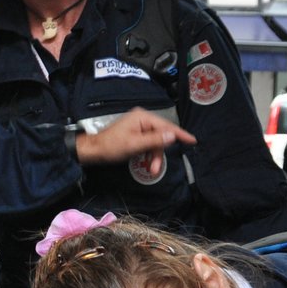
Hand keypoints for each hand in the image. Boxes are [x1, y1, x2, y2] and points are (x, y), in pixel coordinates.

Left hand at [75, 109, 195, 166]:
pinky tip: (147, 163)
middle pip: (161, 136)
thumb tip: (172, 136)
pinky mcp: (135, 134)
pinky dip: (149, 154)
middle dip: (160, 153)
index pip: (166, 126)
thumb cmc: (111, 146)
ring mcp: (138, 126)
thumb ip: (154, 140)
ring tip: (151, 170)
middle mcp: (142, 119)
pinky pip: (148, 143)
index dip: (180, 134)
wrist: (93, 150)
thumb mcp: (135, 145)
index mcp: (142, 117)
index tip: (192, 140)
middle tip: (156, 169)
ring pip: (155, 142)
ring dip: (154, 156)